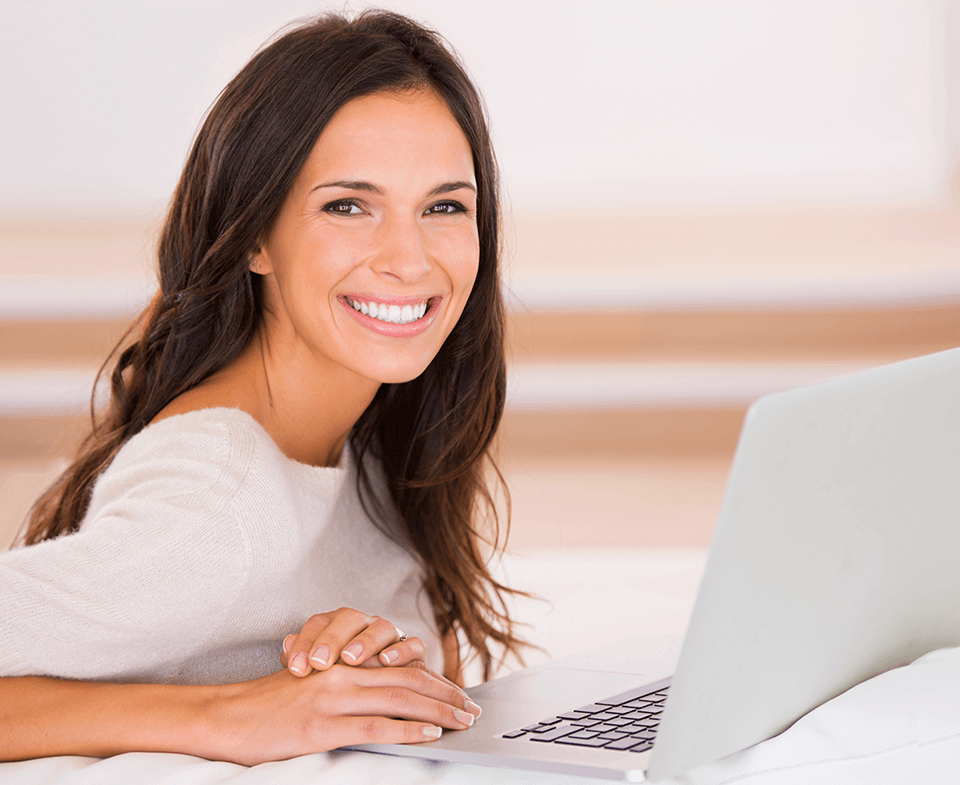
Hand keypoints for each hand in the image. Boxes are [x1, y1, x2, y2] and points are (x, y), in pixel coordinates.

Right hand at [216, 664, 481, 764]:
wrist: (226, 717)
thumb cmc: (268, 706)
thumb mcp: (312, 687)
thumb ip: (347, 689)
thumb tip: (385, 704)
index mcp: (342, 665)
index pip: (399, 668)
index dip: (433, 680)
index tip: (457, 693)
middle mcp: (342, 674)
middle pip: (407, 679)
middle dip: (445, 694)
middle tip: (471, 708)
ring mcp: (333, 698)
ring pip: (399, 698)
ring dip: (438, 710)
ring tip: (461, 720)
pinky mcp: (322, 725)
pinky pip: (375, 726)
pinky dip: (407, 729)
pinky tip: (429, 733)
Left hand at [280, 607, 428, 677]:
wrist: (382, 695)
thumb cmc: (340, 685)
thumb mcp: (317, 677)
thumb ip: (301, 661)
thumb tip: (285, 646)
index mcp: (337, 626)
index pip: (319, 623)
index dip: (306, 642)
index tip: (295, 668)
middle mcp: (364, 625)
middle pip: (348, 618)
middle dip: (332, 639)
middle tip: (319, 662)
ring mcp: (390, 636)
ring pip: (380, 627)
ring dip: (365, 641)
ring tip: (350, 659)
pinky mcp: (414, 651)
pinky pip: (413, 644)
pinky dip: (401, 651)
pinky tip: (387, 662)